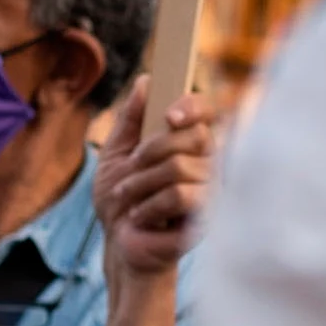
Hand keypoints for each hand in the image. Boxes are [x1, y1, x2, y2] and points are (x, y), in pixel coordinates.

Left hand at [94, 78, 218, 280]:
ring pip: (179, 167)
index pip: (205, 112)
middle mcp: (206, 162)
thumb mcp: (115, 154)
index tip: (169, 115)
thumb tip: (146, 81)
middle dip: (150, 151)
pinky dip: (150, 205)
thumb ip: (130, 119)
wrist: (118, 244)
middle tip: (131, 169)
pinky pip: (180, 195)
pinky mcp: (206, 217)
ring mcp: (210, 190)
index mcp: (187, 143)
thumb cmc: (120, 201)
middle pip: (194, 136)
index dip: (192, 106)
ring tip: (129, 199)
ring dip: (141, 183)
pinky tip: (141, 217)